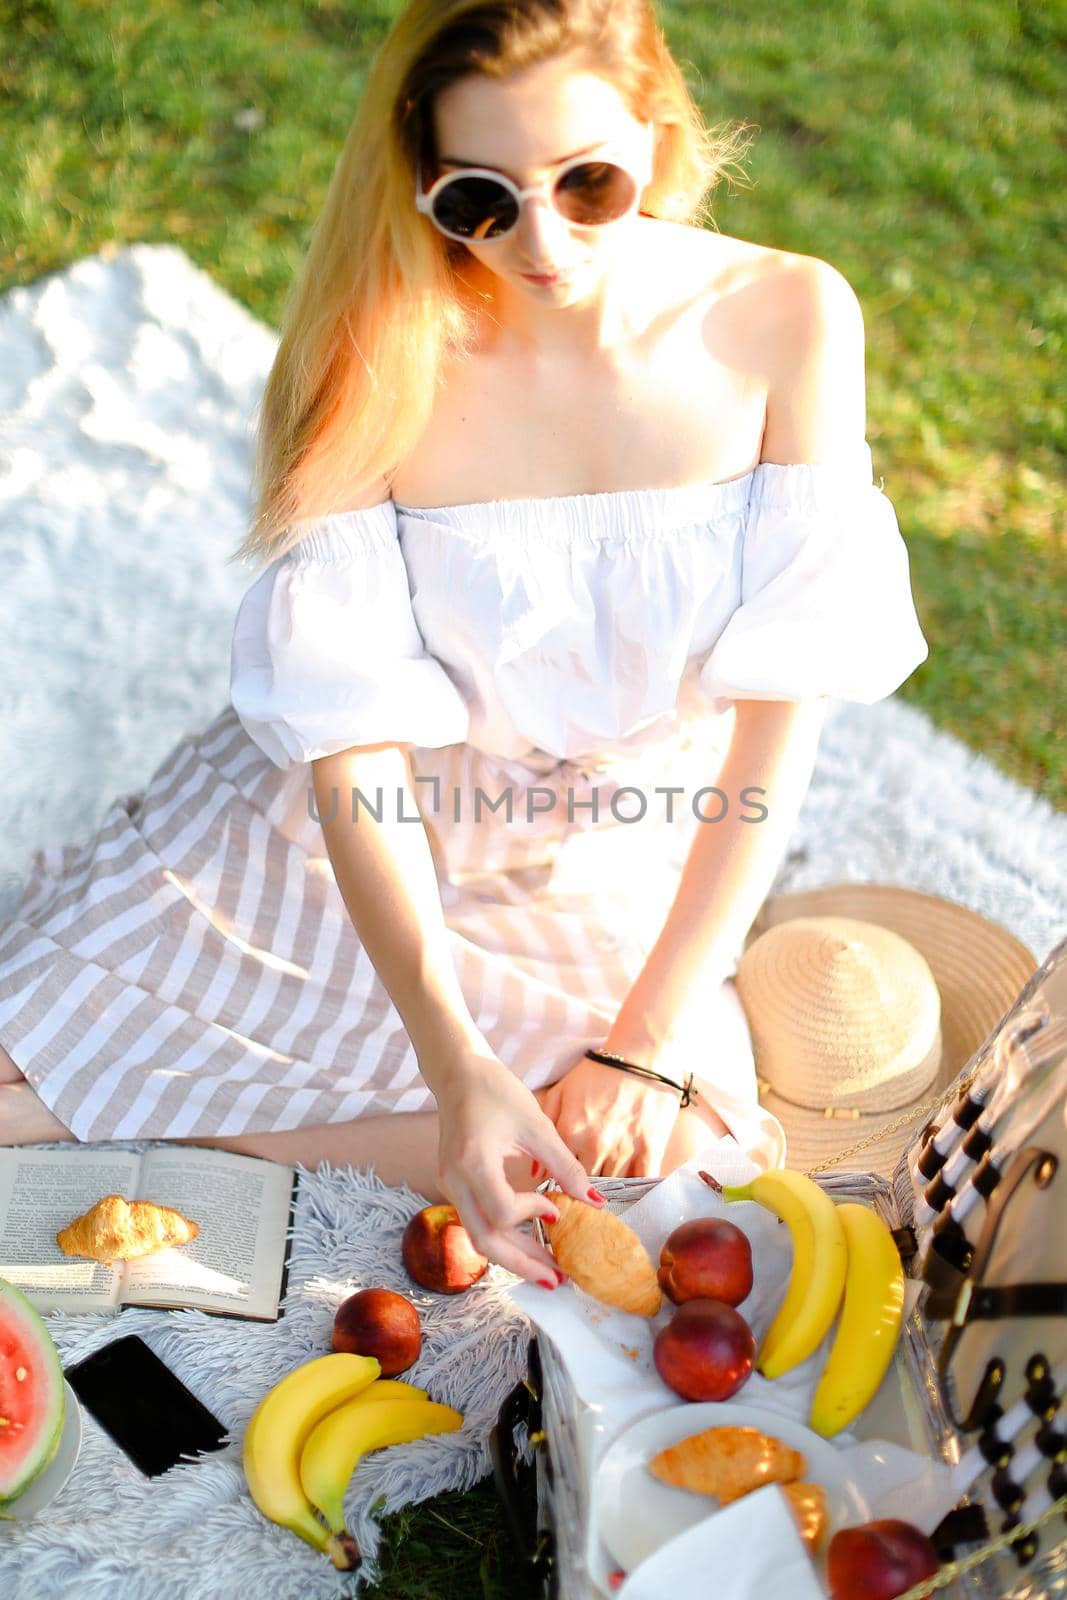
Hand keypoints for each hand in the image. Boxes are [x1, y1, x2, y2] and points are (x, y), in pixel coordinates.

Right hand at [429, 1044, 604, 1286]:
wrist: (458, 1073)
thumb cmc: (496, 1091)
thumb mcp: (536, 1125)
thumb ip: (565, 1166)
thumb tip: (595, 1202)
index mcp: (473, 1162)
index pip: (501, 1212)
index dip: (532, 1215)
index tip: (557, 1208)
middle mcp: (454, 1180)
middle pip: (485, 1241)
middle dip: (523, 1265)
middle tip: (559, 1281)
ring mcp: (449, 1185)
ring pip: (479, 1237)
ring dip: (514, 1255)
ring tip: (549, 1270)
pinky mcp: (453, 1185)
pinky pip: (477, 1221)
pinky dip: (504, 1236)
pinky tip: (529, 1240)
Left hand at [535, 1055, 682, 1180]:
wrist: (641, 1054)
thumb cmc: (599, 1071)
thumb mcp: (562, 1092)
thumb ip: (546, 1127)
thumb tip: (536, 1169)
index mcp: (571, 1131)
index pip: (559, 1173)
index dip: (561, 1182)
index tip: (563, 1186)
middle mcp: (595, 1145)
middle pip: (585, 1183)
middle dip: (583, 1189)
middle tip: (586, 1190)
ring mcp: (623, 1149)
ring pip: (612, 1187)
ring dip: (608, 1190)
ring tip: (607, 1192)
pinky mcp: (650, 1149)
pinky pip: (642, 1183)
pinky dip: (636, 1192)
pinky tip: (632, 1194)